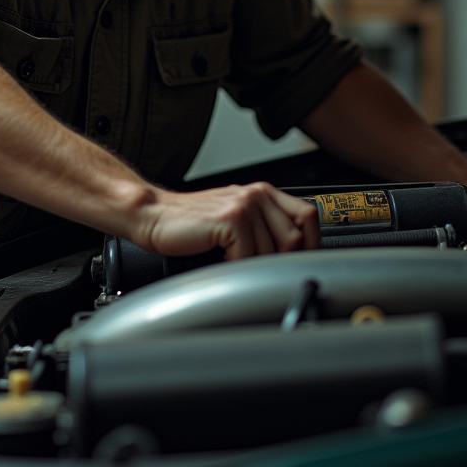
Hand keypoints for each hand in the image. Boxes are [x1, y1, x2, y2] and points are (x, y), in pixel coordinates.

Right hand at [136, 182, 319, 259]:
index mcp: (263, 193)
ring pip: (273, 252)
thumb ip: (263, 229)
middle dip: (280, 263)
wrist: (155, 216)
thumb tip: (292, 259)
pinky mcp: (231, 218)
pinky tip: (222, 262)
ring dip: (254, 267)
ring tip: (234, 265)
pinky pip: (250, 256)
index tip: (299, 266)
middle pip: (295, 239)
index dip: (310, 245)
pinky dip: (237, 268)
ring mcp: (245, 205)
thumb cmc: (191, 225)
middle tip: (260, 273)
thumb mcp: (235, 220)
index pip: (308, 217)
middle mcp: (258, 194)